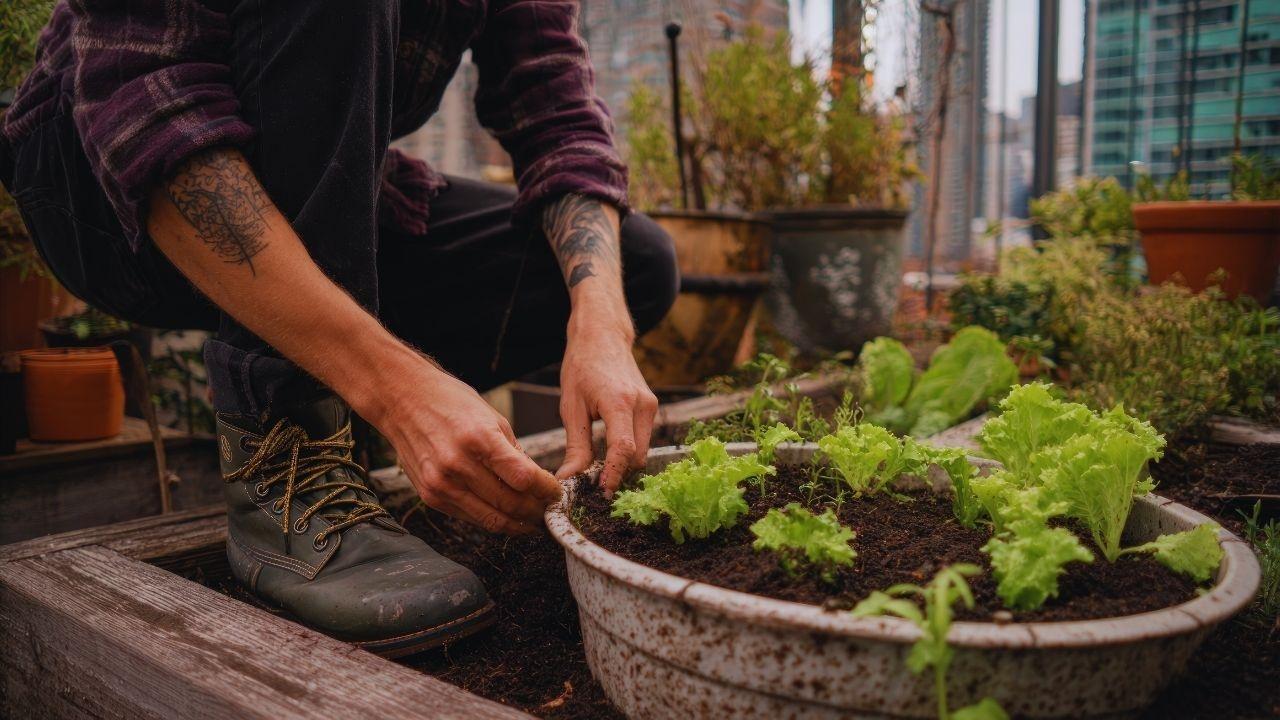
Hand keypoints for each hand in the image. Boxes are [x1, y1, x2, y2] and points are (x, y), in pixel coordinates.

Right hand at [374, 358, 561, 533]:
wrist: (402, 400)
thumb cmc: (450, 402)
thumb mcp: (492, 418)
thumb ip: (514, 453)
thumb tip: (536, 483)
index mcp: (479, 439)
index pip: (524, 478)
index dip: (547, 491)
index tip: (558, 494)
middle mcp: (458, 465)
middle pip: (510, 504)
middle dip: (536, 512)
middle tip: (549, 513)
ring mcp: (442, 484)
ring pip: (491, 519)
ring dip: (517, 524)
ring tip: (533, 521)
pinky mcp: (431, 497)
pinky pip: (470, 517)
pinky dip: (491, 518)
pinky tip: (505, 515)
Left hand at [557, 318, 658, 492]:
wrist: (602, 337)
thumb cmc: (582, 367)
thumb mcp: (571, 407)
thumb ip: (575, 446)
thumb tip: (569, 480)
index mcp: (619, 402)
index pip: (624, 449)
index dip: (614, 475)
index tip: (601, 494)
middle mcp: (642, 404)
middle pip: (637, 456)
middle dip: (618, 474)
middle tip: (592, 487)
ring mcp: (650, 405)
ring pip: (642, 450)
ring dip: (623, 464)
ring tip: (598, 471)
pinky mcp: (651, 407)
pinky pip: (643, 439)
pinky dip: (628, 451)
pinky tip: (609, 453)